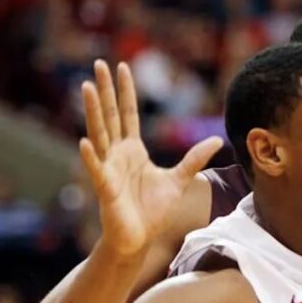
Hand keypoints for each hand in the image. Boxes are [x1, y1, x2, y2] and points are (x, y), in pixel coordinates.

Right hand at [79, 60, 222, 255]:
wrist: (139, 239)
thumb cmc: (153, 211)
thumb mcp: (179, 180)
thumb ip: (194, 158)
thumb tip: (216, 140)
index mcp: (133, 150)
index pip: (128, 114)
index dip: (126, 91)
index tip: (123, 66)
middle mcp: (118, 154)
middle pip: (110, 116)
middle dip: (106, 90)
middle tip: (99, 63)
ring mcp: (109, 169)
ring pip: (100, 134)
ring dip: (94, 112)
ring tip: (88, 88)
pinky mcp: (105, 189)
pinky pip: (97, 170)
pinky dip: (91, 157)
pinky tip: (85, 141)